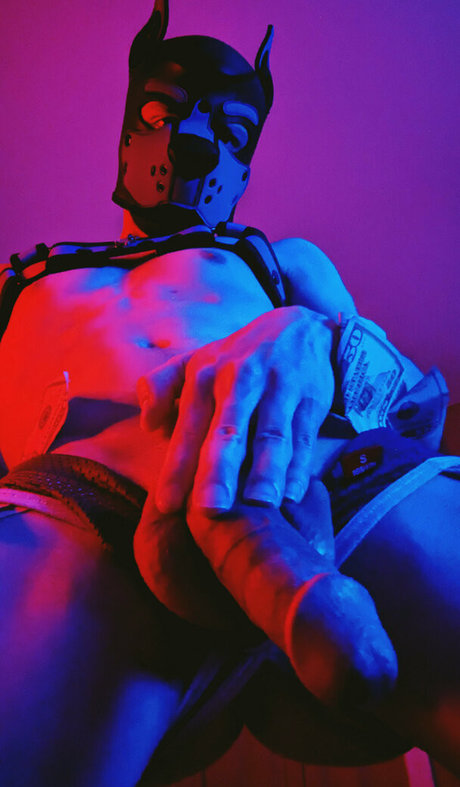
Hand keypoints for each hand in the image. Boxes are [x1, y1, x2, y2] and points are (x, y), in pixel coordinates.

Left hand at [137, 305, 334, 511]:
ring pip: (270, 434)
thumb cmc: (238, 357)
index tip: (166, 505)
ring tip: (259, 504)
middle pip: (228, 431)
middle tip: (210, 509)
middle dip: (218, 470)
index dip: (177, 466)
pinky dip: (299, 465)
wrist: (301, 328)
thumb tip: (147, 426)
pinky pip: (302, 436)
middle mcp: (239, 379)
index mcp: (204, 375)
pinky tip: (293, 493)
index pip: (189, 426)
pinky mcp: (310, 398)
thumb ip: (161, 386)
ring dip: (265, 470)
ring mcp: (277, 388)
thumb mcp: (195, 360)